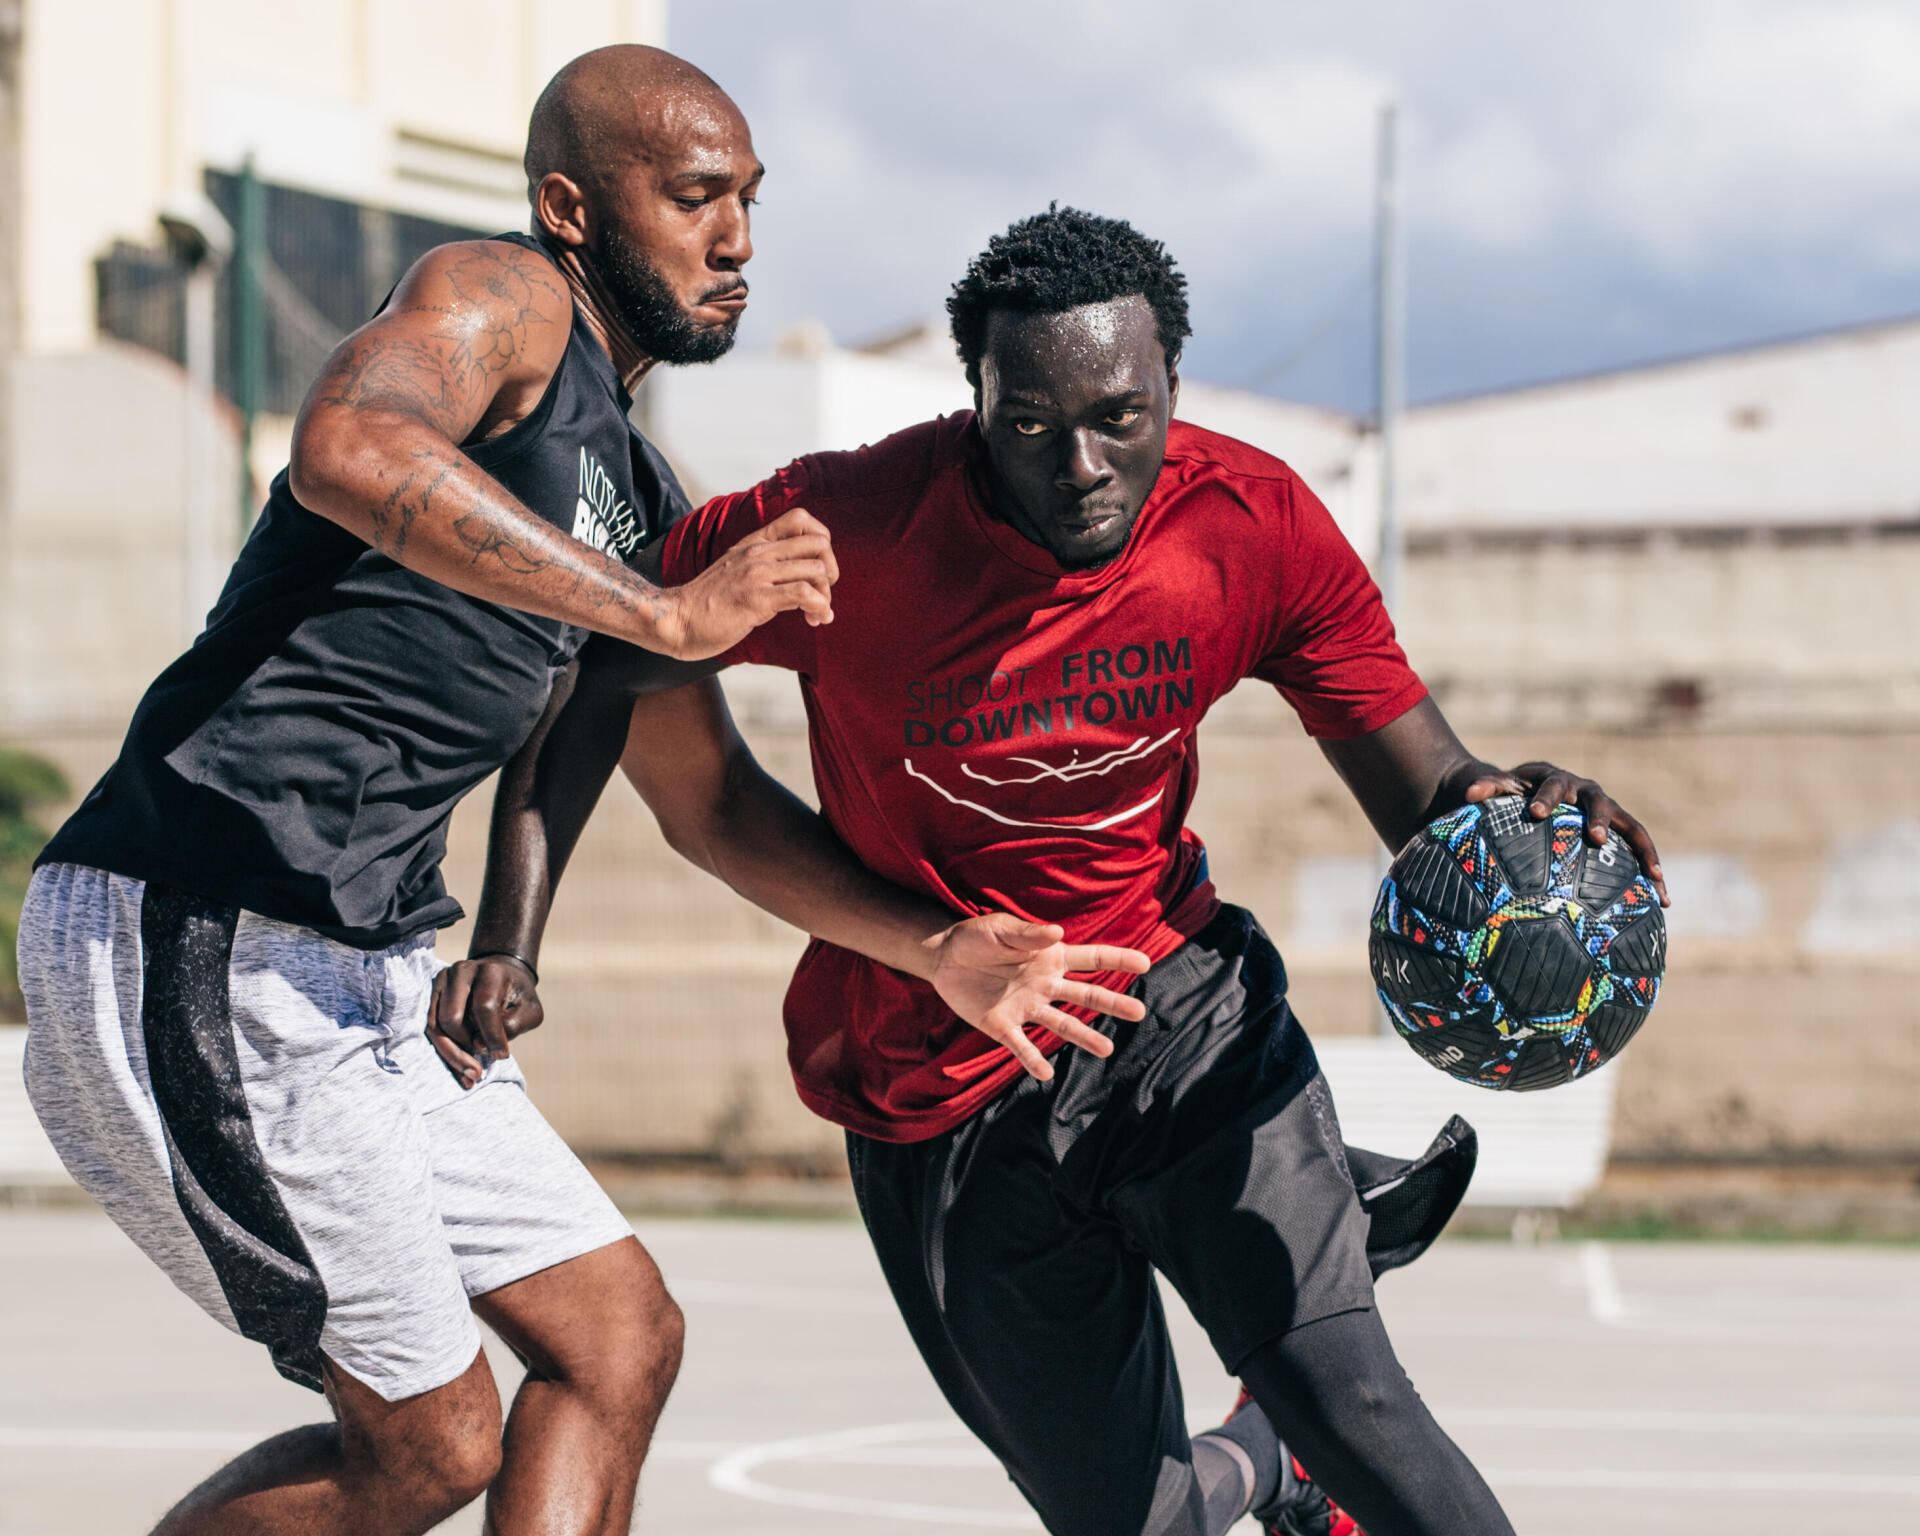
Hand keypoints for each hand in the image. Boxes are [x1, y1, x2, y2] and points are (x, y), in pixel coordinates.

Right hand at [430, 955, 544, 1088]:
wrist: (502, 974)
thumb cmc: (517, 997)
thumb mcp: (530, 1010)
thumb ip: (512, 1026)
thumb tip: (478, 1046)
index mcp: (490, 971)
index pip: (484, 1007)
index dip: (492, 1036)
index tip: (501, 1056)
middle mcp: (462, 972)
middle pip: (452, 1018)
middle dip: (465, 1048)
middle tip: (480, 1069)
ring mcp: (443, 981)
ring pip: (436, 1026)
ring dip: (452, 1054)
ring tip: (470, 1075)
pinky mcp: (433, 993)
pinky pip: (431, 1027)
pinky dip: (444, 1051)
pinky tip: (460, 1070)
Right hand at [655, 508, 837, 659]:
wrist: (675, 621)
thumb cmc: (707, 603)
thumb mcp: (736, 570)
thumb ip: (762, 565)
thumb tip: (795, 574)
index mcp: (753, 543)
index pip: (801, 518)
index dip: (821, 540)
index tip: (817, 568)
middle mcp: (758, 552)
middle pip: (819, 542)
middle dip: (831, 571)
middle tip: (822, 594)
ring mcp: (757, 574)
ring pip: (816, 569)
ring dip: (826, 596)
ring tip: (816, 615)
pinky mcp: (756, 599)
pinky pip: (803, 593)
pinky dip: (819, 607)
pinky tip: (815, 619)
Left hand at [923, 913, 1151, 1080]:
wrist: (943, 958)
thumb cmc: (977, 938)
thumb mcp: (1000, 929)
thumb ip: (1028, 934)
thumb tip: (1058, 933)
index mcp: (1050, 958)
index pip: (1091, 959)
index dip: (1118, 959)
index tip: (1145, 963)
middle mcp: (1045, 985)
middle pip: (1086, 995)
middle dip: (1113, 1002)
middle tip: (1140, 1013)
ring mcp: (1026, 1007)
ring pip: (1062, 1025)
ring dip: (1084, 1036)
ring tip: (1107, 1049)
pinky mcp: (1002, 1025)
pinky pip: (1021, 1045)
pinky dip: (1033, 1059)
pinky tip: (1046, 1073)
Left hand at [1465, 762, 1667, 905]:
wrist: (1528, 790)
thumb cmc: (1510, 793)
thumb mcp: (1497, 787)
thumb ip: (1487, 788)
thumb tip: (1468, 794)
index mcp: (1554, 779)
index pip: (1551, 785)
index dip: (1545, 798)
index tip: (1535, 814)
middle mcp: (1585, 791)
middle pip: (1596, 802)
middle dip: (1596, 819)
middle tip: (1593, 838)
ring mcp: (1605, 810)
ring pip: (1630, 827)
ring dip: (1642, 850)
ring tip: (1653, 875)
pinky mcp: (1617, 828)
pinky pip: (1640, 848)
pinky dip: (1652, 869)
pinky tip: (1662, 899)